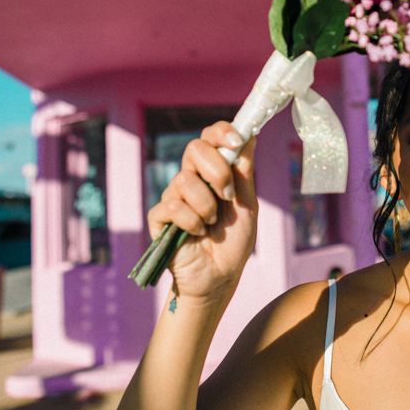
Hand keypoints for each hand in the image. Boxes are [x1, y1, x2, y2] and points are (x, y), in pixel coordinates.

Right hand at [147, 121, 257, 299]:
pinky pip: (172, 206)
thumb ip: (244, 172)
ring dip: (206, 205)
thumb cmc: (234, 241)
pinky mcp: (159, 218)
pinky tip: (197, 234)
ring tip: (212, 224)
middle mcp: (192, 179)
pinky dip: (191, 221)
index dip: (221, 132)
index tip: (236, 141)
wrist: (220, 276)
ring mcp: (174, 197)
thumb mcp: (246, 204)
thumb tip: (250, 134)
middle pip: (194, 148)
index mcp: (213, 172)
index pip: (210, 137)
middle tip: (227, 195)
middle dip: (217, 170)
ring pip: (185, 180)